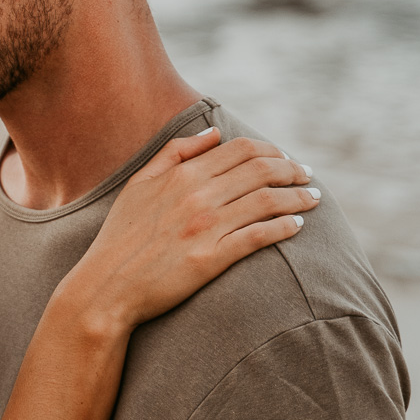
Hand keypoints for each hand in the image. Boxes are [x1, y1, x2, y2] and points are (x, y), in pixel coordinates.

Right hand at [59, 128, 319, 332]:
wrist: (106, 287)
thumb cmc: (121, 237)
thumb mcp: (139, 184)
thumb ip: (175, 153)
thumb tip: (213, 132)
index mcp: (181, 175)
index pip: (242, 150)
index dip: (273, 151)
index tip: (288, 160)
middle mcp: (196, 196)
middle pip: (261, 170)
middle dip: (292, 170)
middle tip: (307, 176)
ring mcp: (204, 228)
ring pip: (266, 201)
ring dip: (297, 197)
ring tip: (313, 199)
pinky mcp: (210, 259)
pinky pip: (258, 237)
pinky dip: (283, 228)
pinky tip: (296, 227)